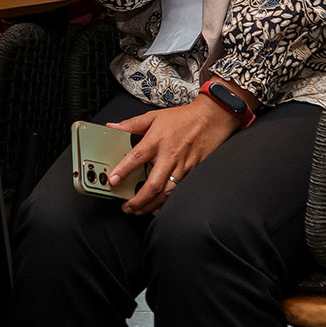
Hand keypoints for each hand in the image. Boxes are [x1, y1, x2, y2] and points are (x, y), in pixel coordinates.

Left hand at [105, 96, 242, 215]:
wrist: (212, 118)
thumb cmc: (183, 118)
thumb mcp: (154, 116)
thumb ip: (131, 124)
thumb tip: (112, 126)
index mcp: (156, 141)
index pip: (136, 158)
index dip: (123, 170)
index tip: (113, 181)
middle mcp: (170, 156)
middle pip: (153, 184)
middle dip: (139, 199)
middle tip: (127, 206)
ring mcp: (183, 166)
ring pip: (167, 192)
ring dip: (152, 204)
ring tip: (139, 210)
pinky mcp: (194, 171)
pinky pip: (180, 191)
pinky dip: (169, 201)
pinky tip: (159, 206)